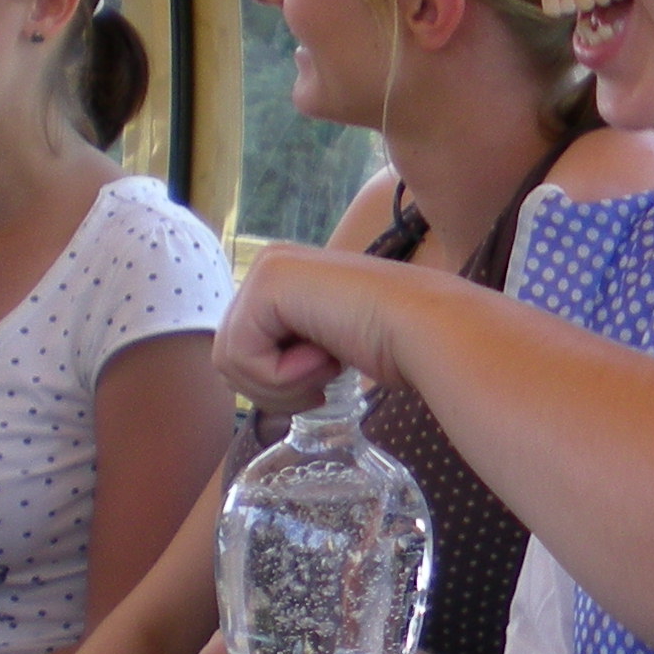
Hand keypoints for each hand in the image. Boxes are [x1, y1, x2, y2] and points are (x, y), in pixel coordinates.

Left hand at [213, 244, 396, 406]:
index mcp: (282, 277)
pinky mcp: (268, 281)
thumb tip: (252, 382)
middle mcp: (269, 265)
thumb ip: (287, 351)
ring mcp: (267, 269)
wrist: (424, 329)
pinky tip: (323, 356)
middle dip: (274, 389)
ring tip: (325, 366)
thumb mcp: (324, 348)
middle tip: (323, 381)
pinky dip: (282, 375)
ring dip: (282, 384)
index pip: (242, 351)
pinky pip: (242, 354)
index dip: (277, 385)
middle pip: (229, 358)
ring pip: (230, 362)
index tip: (323, 382)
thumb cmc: (392, 345)